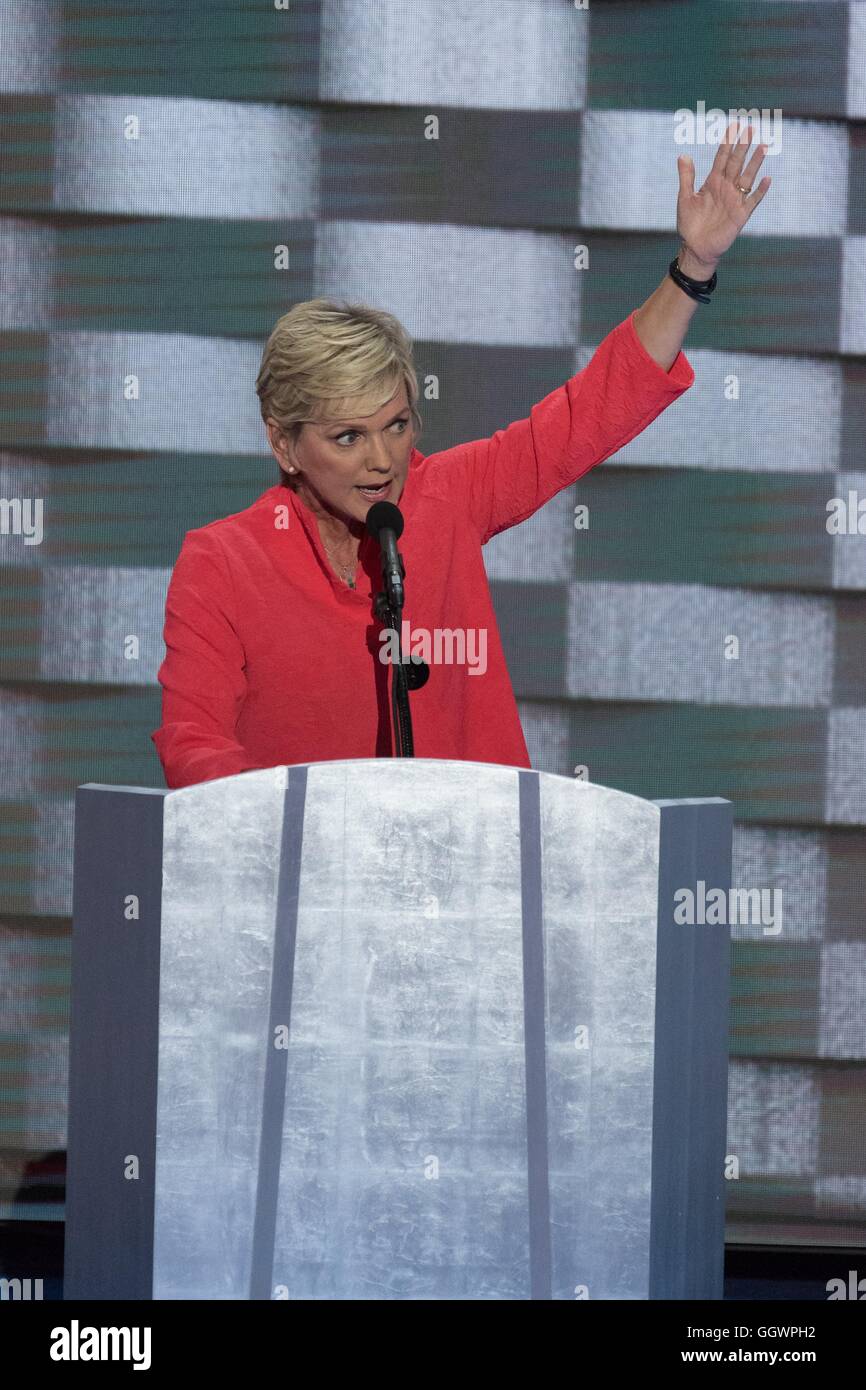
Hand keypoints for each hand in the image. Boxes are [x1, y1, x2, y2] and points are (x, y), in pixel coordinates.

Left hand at [676, 119, 771, 271]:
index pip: (722, 158)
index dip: (728, 142)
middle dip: (743, 146)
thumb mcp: (685, 198)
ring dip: (755, 163)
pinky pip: (753, 201)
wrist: (695, 247)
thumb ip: (687, 177)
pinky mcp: (740, 215)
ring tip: (763, 146)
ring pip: (747, 177)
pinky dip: (760, 191)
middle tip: (750, 128)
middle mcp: (726, 188)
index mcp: (713, 182)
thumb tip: (683, 155)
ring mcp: (735, 200)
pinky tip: (766, 179)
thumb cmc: (690, 224)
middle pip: (736, 163)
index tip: (734, 125)